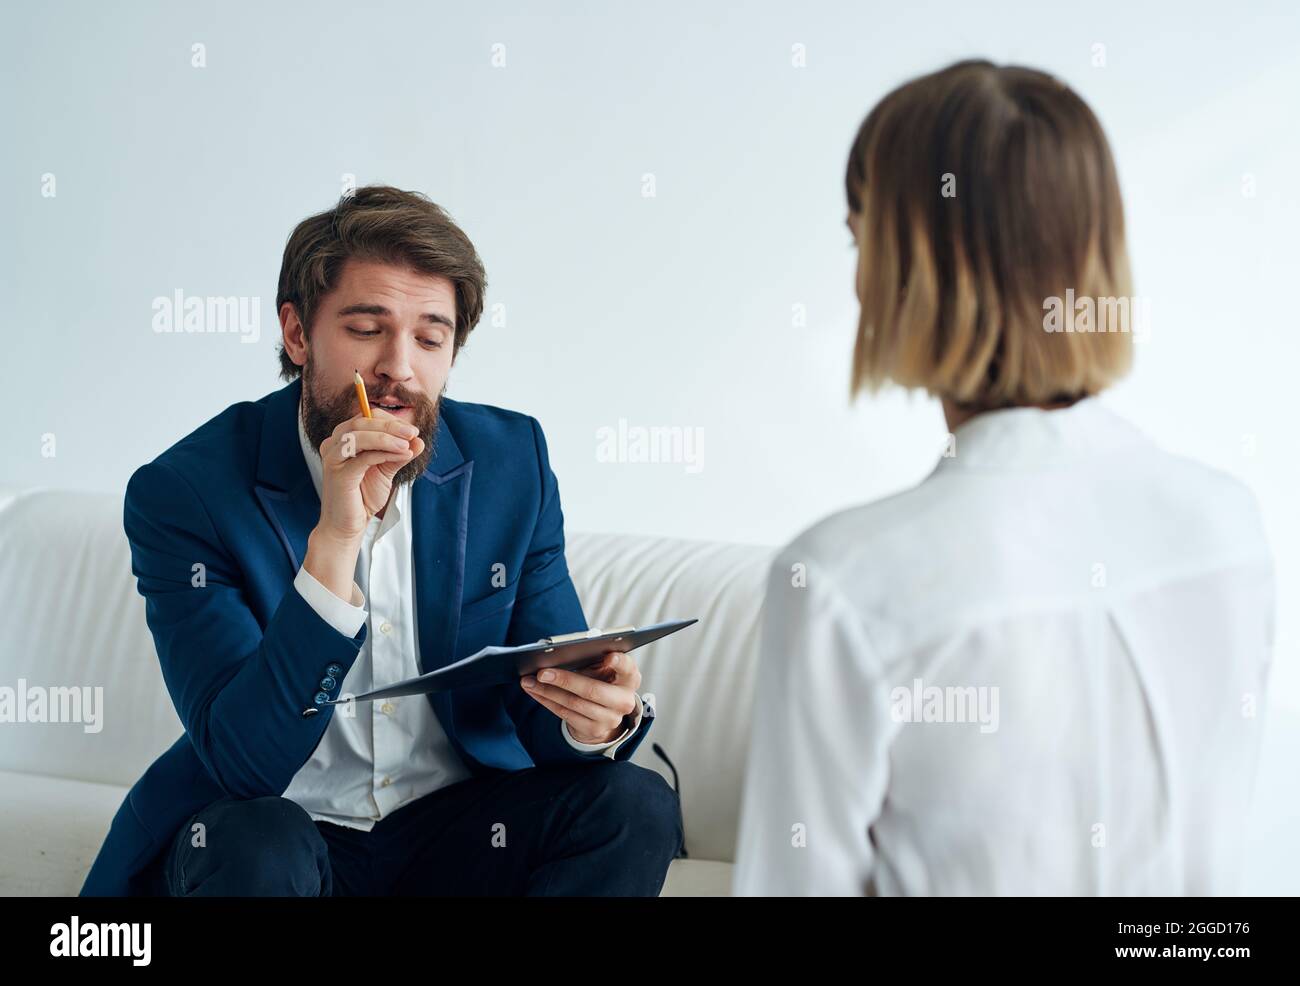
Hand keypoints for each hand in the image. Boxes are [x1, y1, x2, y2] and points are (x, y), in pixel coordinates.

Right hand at [316, 408, 423, 542]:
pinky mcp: (338, 474)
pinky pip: (363, 457)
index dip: (389, 420)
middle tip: (412, 433)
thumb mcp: (386, 470)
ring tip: (407, 445)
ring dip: (387, 437)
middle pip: (361, 422)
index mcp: (343, 439)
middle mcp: (333, 445)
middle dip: (391, 426)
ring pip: (359, 436)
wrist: (348, 525)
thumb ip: (399, 454)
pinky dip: (384, 453)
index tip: (411, 430)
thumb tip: (418, 440)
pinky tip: (402, 456)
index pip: (365, 417)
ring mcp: (333, 458)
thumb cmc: (362, 497)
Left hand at [520, 650, 641, 743]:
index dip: (619, 662)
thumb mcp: (605, 670)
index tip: (608, 656)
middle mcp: (624, 700)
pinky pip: (564, 714)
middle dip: (565, 680)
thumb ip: (593, 661)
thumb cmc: (603, 681)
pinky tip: (534, 691)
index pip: (627, 668)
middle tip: (542, 672)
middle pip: (592, 690)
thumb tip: (561, 656)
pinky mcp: (594, 729)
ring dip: (547, 691)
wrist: (606, 714)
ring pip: (573, 703)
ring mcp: (610, 718)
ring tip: (529, 681)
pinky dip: (546, 701)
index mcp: (629, 678)